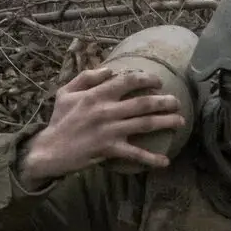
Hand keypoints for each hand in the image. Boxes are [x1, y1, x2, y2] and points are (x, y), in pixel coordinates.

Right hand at [19, 67, 185, 187]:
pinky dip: (152, 158)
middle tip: (177, 101)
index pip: (128, 80)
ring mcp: (110, 130)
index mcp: (97, 94)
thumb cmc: (59, 120)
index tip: (158, 81)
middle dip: (164, 101)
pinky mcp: (110, 149)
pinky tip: (166, 161)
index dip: (146, 78)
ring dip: (166, 122)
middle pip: (143, 102)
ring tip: (180, 120)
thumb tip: (110, 70)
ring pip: (145, 124)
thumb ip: (87, 77)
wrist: (50, 150)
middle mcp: (106, 110)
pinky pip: (135, 153)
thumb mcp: (66, 92)